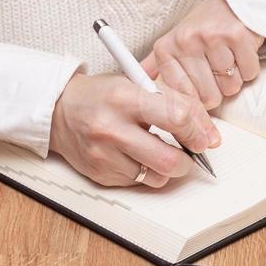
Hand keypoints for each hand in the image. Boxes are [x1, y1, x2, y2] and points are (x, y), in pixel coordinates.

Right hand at [47, 73, 221, 188]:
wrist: (59, 111)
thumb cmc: (102, 95)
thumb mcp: (135, 83)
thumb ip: (171, 101)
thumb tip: (206, 130)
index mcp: (124, 97)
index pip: (176, 117)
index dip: (198, 129)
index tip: (205, 136)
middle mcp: (111, 127)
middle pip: (168, 159)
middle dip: (189, 159)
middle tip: (192, 153)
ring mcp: (104, 155)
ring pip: (156, 177)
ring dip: (168, 168)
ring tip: (161, 152)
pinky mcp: (100, 174)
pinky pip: (138, 182)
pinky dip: (146, 172)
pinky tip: (138, 155)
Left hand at [140, 0, 263, 110]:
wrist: (230, 2)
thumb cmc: (202, 29)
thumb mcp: (173, 44)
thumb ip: (154, 67)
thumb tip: (133, 85)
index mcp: (166, 48)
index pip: (183, 97)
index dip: (198, 99)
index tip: (202, 89)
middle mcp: (186, 41)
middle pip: (209, 97)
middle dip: (218, 90)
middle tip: (217, 70)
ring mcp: (212, 37)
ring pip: (231, 86)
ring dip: (235, 78)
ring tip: (228, 58)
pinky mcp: (238, 35)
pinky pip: (249, 73)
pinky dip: (249, 68)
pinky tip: (240, 53)